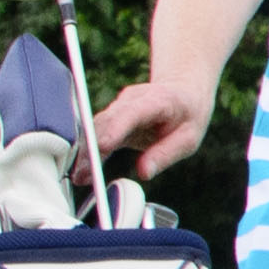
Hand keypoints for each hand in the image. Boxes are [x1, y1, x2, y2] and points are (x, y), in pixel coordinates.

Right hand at [92, 80, 208, 178]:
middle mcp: (133, 99)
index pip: (132, 113)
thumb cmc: (188, 116)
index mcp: (157, 100)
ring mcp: (120, 106)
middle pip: (107, 121)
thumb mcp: (188, 138)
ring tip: (79, 176)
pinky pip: (97, 132)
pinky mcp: (113, 116)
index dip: (116, 128)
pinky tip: (82, 170)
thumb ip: (166, 153)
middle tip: (83, 174)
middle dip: (93, 147)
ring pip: (97, 127)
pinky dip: (89, 151)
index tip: (102, 146)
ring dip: (86, 151)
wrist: (183, 92)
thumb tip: (143, 173)